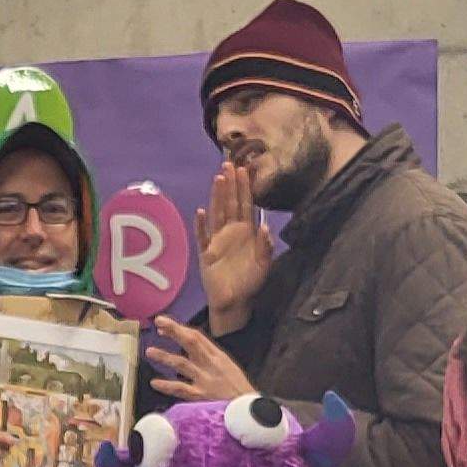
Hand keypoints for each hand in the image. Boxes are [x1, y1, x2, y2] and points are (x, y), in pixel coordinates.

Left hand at [143, 316, 258, 404]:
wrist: (249, 409)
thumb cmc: (238, 390)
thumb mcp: (227, 368)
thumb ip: (210, 359)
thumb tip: (190, 351)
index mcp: (218, 356)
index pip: (197, 337)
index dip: (179, 329)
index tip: (164, 325)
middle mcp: (211, 364)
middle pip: (190, 342)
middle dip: (174, 331)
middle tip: (158, 322)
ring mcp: (205, 380)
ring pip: (182, 363)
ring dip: (164, 356)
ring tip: (150, 351)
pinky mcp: (201, 396)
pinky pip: (181, 388)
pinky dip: (167, 385)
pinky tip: (155, 382)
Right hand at [195, 163, 273, 333]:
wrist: (235, 303)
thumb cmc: (250, 283)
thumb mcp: (264, 265)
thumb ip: (265, 246)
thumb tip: (265, 226)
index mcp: (247, 232)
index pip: (245, 205)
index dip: (245, 188)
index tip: (244, 169)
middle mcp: (231, 232)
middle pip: (230, 203)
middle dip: (230, 184)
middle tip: (229, 163)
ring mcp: (217, 241)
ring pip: (217, 213)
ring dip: (217, 196)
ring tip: (218, 178)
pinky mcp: (207, 253)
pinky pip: (203, 236)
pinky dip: (201, 225)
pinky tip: (201, 212)